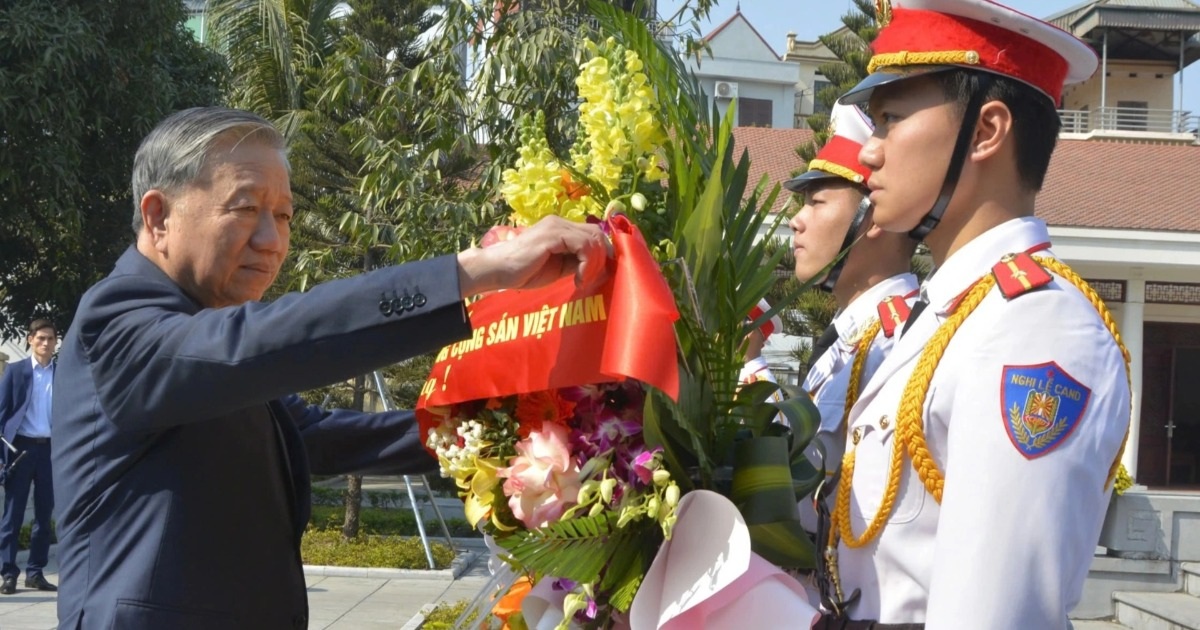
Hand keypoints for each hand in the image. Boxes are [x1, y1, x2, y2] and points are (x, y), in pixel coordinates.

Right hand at [456, 216, 610, 296]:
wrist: (498, 271)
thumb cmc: (524, 271)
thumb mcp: (559, 267)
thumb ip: (576, 261)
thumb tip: (599, 264)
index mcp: (561, 228)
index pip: (593, 233)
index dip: (602, 253)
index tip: (597, 274)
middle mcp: (560, 222)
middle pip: (597, 234)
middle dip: (601, 259)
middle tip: (589, 280)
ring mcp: (556, 226)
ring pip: (594, 239)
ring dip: (594, 264)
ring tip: (582, 281)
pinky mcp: (552, 235)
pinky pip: (583, 246)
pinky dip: (587, 265)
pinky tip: (577, 279)